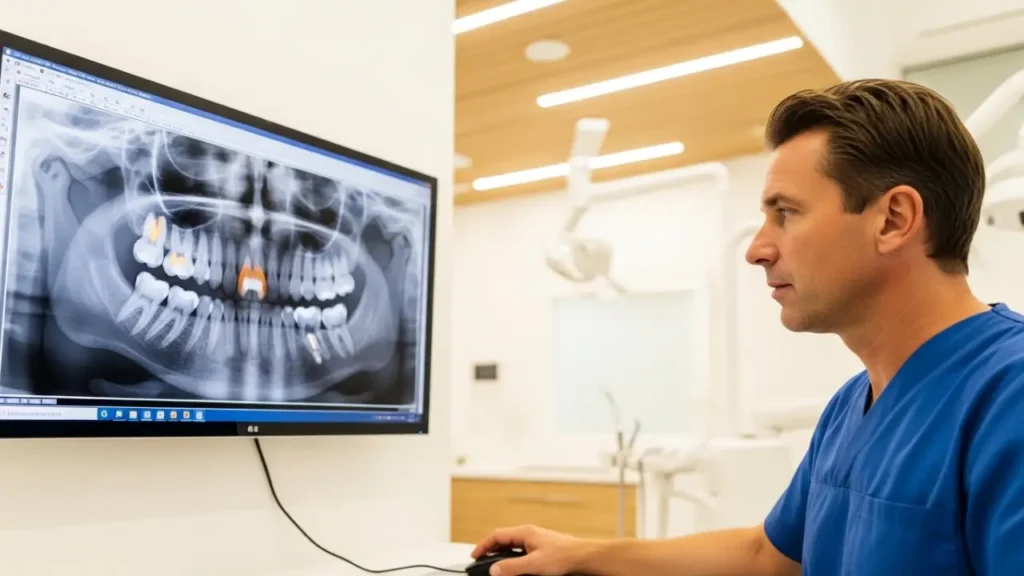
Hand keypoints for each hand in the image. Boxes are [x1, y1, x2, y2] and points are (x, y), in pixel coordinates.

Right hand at [470, 524, 594, 575]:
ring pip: (513, 546)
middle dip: (491, 550)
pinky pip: (522, 552)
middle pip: (504, 540)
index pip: (497, 536)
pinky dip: (513, 559)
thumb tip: (494, 569)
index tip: (475, 556)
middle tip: (482, 561)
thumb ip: (512, 567)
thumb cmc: (564, 556)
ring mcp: (536, 541)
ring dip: (503, 555)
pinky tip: (515, 568)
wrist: (584, 557)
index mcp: (525, 532)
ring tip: (496, 566)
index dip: (483, 545)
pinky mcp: (543, 549)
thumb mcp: (534, 564)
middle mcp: (530, 534)